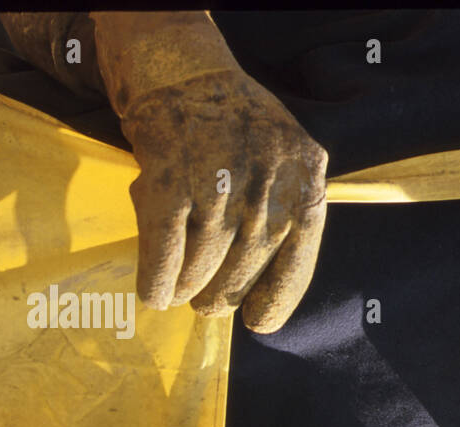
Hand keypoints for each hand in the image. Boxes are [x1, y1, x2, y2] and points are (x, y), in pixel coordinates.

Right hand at [118, 69, 328, 333]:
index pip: (298, 263)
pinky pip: (165, 252)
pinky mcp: (170, 182)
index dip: (277, 300)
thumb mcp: (286, 163)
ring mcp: (219, 183)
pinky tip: (153, 294)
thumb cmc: (236, 126)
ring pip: (203, 267)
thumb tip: (267, 291)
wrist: (183, 72)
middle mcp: (268, 185)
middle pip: (244, 271)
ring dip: (188, 289)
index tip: (259, 323)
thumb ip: (287, 214)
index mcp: (306, 182)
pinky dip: (157, 279)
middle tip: (208, 305)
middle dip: (222, 297)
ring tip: (180, 294)